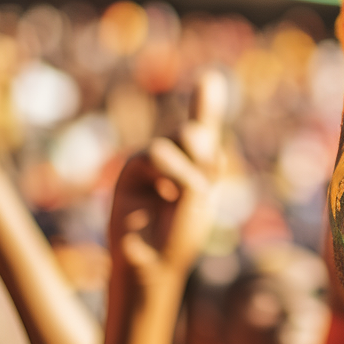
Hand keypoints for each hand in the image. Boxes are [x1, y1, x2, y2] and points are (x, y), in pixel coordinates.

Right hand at [110, 71, 228, 283]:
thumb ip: (201, 158)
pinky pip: (156, 153)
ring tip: (186, 194)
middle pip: (194, 131)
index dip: (205, 104)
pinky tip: (170, 194)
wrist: (155, 262)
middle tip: (201, 185)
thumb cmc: (181, 234)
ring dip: (189, 167)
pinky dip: (174, 173)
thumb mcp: (200, 194)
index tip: (210, 80)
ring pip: (177, 139)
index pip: (203, 127)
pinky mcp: (132, 170)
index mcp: (198, 165)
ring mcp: (153, 163)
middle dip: (204, 153)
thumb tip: (195, 129)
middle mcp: (175, 160)